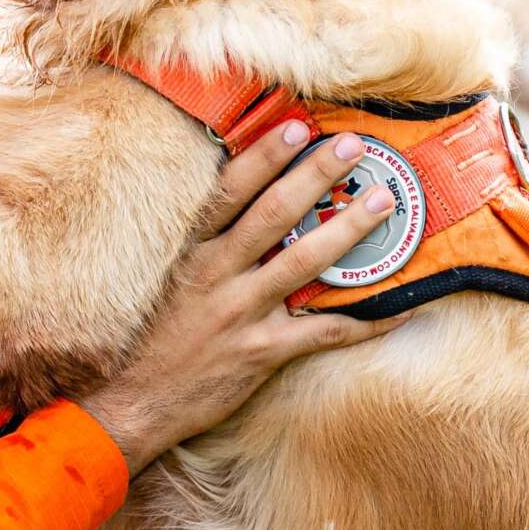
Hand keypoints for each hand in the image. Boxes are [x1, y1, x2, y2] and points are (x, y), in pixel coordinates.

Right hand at [81, 123, 411, 472]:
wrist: (130, 402)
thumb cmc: (148, 335)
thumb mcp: (164, 277)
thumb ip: (199, 242)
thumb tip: (239, 200)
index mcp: (189, 249)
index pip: (229, 190)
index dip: (265, 156)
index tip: (296, 127)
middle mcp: (215, 274)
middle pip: (273, 214)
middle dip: (316, 176)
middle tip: (354, 147)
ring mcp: (239, 313)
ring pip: (303, 262)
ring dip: (348, 229)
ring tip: (381, 201)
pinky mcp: (259, 352)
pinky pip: (322, 332)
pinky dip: (364, 321)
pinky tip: (398, 307)